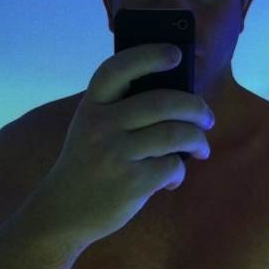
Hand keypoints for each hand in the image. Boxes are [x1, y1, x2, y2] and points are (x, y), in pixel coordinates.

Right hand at [42, 43, 214, 244]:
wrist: (61, 214)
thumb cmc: (87, 168)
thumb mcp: (90, 132)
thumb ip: (120, 113)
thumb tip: (178, 101)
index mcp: (91, 107)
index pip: (119, 68)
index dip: (150, 55)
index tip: (177, 54)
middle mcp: (101, 126)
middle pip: (163, 102)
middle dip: (196, 108)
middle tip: (208, 118)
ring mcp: (116, 154)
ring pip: (176, 134)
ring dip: (197, 141)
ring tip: (201, 149)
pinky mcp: (132, 183)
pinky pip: (173, 167)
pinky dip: (179, 173)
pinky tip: (171, 180)